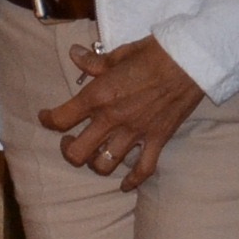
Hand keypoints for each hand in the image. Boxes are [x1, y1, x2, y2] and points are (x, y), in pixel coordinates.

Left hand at [39, 37, 203, 185]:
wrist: (191, 62)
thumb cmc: (153, 54)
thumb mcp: (118, 55)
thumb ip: (93, 62)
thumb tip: (75, 54)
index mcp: (97, 97)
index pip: (60, 119)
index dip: (47, 120)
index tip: (46, 117)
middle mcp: (112, 119)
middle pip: (77, 153)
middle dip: (68, 150)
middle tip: (71, 140)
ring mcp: (135, 132)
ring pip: (104, 165)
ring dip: (96, 163)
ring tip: (95, 153)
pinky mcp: (157, 139)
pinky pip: (143, 170)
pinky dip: (133, 181)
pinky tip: (125, 185)